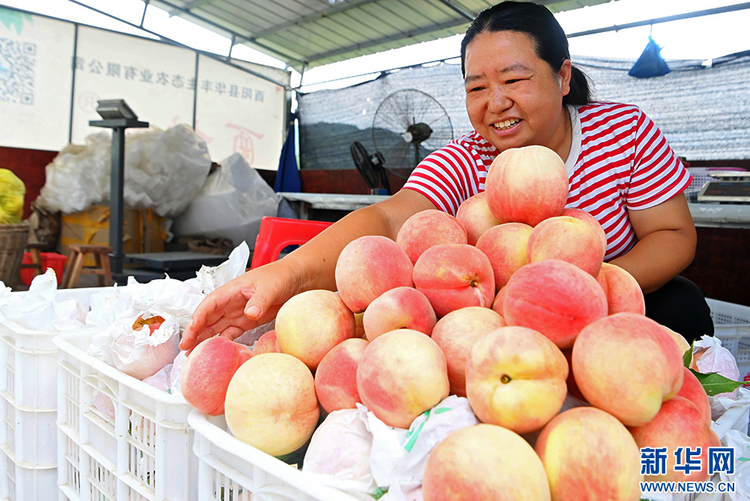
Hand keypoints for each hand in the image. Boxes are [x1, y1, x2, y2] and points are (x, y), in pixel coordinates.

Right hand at [180, 260, 300, 351]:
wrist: (296, 280)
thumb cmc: (280, 276)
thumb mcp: (270, 287)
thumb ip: (259, 300)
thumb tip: (249, 313)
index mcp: (232, 290)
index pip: (210, 303)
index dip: (199, 316)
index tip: (192, 329)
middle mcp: (231, 302)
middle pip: (207, 317)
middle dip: (194, 332)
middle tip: (185, 348)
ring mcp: (237, 313)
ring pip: (215, 327)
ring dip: (204, 339)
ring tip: (192, 354)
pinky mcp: (246, 322)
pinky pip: (229, 333)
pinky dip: (221, 342)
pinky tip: (215, 352)